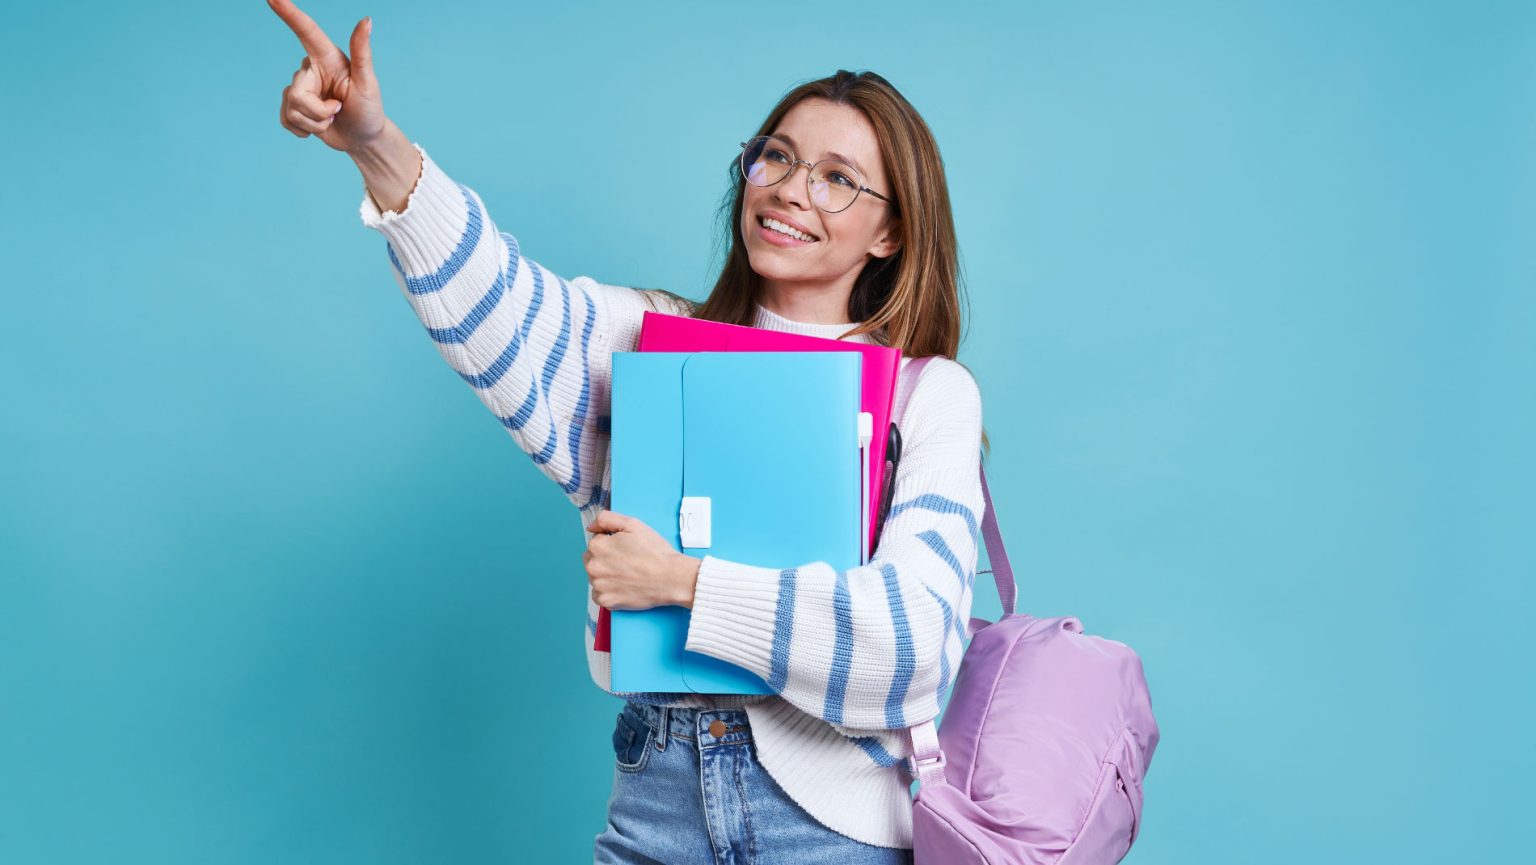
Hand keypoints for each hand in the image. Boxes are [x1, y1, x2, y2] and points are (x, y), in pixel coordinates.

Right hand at [269, 0, 386, 152]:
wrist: (364, 139)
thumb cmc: (369, 109)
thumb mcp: (368, 83)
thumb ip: (362, 52)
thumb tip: (366, 20)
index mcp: (327, 58)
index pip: (306, 32)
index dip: (288, 13)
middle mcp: (310, 70)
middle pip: (296, 92)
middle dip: (319, 112)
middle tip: (339, 110)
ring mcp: (300, 89)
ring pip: (292, 109)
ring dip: (316, 123)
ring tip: (333, 118)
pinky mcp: (293, 108)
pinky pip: (286, 120)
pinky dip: (306, 130)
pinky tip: (320, 126)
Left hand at [584, 511, 699, 610]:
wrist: (671, 578)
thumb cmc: (654, 552)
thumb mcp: (632, 524)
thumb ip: (606, 519)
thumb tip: (591, 527)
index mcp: (597, 546)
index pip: (596, 541)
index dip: (612, 543)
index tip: (626, 548)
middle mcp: (593, 567)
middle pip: (592, 559)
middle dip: (606, 558)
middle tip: (627, 561)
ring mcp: (599, 586)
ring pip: (596, 577)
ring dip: (607, 575)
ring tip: (628, 574)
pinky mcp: (607, 601)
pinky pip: (599, 595)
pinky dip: (609, 592)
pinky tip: (624, 586)